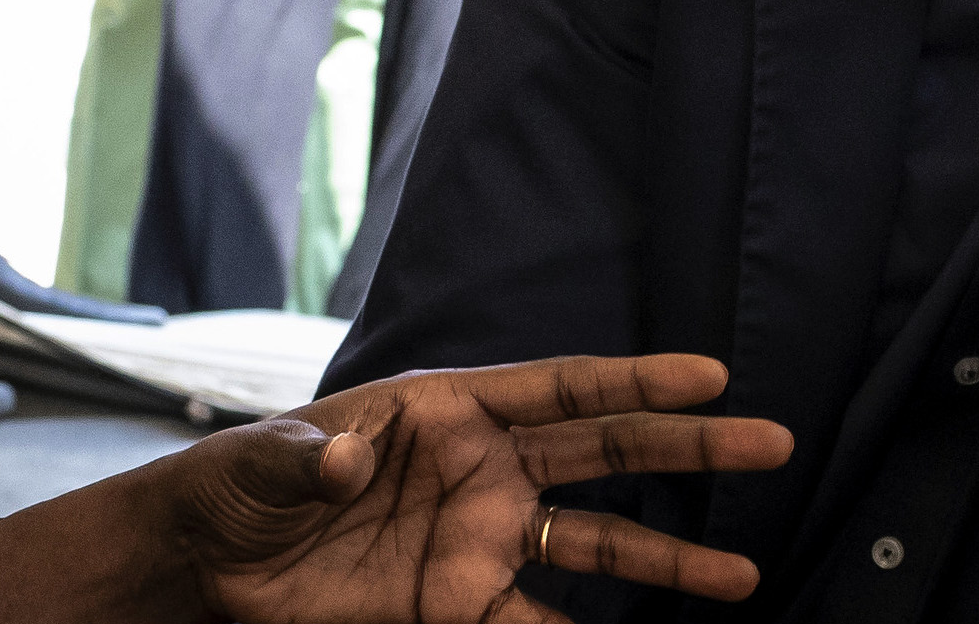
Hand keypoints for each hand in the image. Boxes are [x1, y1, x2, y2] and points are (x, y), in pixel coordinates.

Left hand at [166, 355, 789, 621]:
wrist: (209, 566)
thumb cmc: (234, 486)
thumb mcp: (258, 459)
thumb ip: (305, 457)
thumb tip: (343, 460)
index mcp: (446, 412)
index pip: (558, 389)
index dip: (634, 382)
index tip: (711, 378)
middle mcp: (482, 472)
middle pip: (604, 456)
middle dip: (687, 450)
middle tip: (769, 445)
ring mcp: (480, 542)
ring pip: (596, 547)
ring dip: (666, 561)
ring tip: (741, 578)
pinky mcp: (459, 608)